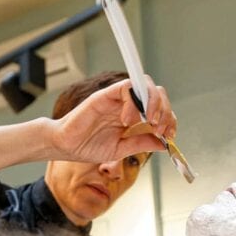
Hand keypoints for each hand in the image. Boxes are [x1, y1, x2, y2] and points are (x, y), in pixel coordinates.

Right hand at [50, 76, 176, 162]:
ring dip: (154, 104)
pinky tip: (128, 121)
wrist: (66, 146)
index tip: (170, 135)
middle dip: (165, 111)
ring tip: (150, 122)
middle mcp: (127, 104)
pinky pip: (126, 88)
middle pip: (156, 94)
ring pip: (145, 86)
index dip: (169, 119)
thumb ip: (141, 144)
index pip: (158, 109)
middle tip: (161, 129)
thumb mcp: (120, 149)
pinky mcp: (105, 95)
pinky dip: (133, 103)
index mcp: (132, 116)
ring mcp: (117, 98)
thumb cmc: (88, 146)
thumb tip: (163, 144)